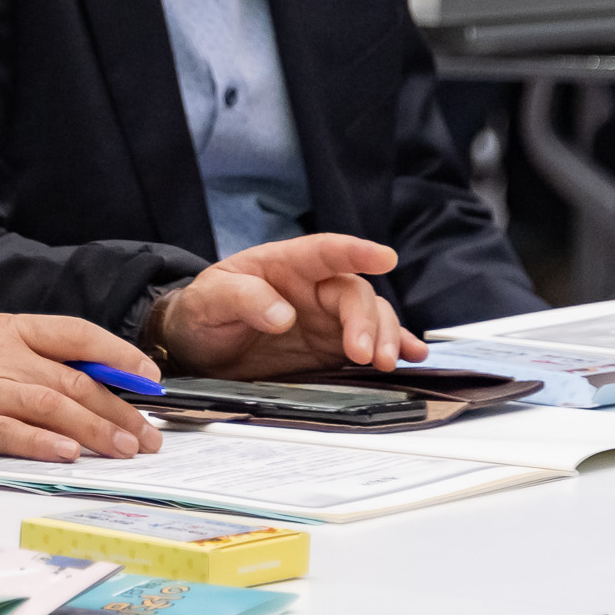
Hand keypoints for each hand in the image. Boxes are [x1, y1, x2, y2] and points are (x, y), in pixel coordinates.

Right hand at [0, 313, 165, 461]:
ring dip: (96, 430)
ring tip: (125, 449)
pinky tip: (70, 454)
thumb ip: (26, 358)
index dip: (118, 356)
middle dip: (119, 409)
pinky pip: (11, 432)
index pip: (74, 334)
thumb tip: (88, 383)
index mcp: (3, 328)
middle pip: (72, 378)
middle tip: (148, 434)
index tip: (149, 380)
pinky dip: (44, 443)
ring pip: (52, 405)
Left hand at [153, 234, 428, 379]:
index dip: (355, 251)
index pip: (324, 251)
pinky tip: (414, 357)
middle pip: (354, 294)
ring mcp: (326, 319)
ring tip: (387, 363)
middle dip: (367, 321)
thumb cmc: (203, 312)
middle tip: (366, 353)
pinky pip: (371, 344)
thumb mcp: (208, 300)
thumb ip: (241, 299)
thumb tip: (282, 314)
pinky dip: (396, 347)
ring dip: (386, 337)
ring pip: (372, 318)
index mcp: (284, 265)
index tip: (384, 257)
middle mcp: (313, 288)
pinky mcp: (332, 349)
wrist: (199, 348)